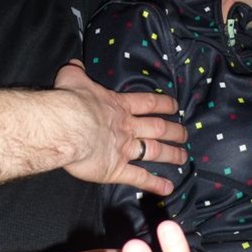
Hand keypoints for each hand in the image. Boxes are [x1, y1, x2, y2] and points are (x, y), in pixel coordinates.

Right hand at [57, 60, 186, 195]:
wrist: (66, 126)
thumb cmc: (70, 101)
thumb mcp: (72, 78)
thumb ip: (76, 72)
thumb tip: (75, 63)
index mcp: (118, 106)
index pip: (147, 103)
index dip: (163, 104)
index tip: (175, 106)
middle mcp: (126, 127)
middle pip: (157, 128)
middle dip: (173, 131)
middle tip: (185, 134)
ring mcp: (124, 149)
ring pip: (154, 151)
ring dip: (171, 154)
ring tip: (183, 156)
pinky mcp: (116, 170)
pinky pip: (139, 178)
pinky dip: (154, 184)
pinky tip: (168, 188)